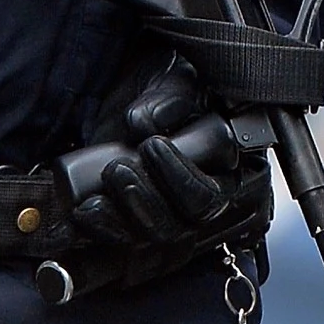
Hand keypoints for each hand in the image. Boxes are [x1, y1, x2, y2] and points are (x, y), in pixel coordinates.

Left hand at [68, 55, 271, 250]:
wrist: (134, 99)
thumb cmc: (165, 88)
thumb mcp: (172, 76)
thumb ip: (167, 94)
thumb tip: (144, 125)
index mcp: (237, 165)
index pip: (218, 190)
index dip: (183, 177)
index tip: (151, 145)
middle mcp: (216, 199)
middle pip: (188, 222)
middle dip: (148, 200)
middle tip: (118, 168)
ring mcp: (181, 218)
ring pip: (160, 240)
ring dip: (124, 220)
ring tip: (98, 192)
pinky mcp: (148, 228)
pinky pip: (131, 247)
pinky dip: (107, 232)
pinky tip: (86, 212)